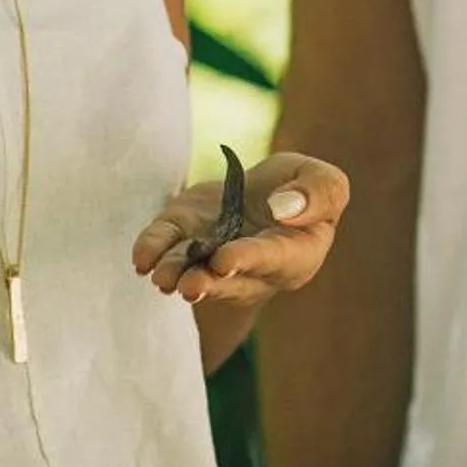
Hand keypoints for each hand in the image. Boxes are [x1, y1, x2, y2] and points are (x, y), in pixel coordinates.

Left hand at [131, 152, 349, 306]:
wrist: (263, 193)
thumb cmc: (301, 191)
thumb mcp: (324, 181)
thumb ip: (320, 193)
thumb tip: (283, 209)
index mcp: (295, 256)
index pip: (272, 260)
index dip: (248, 260)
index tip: (225, 260)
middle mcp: (250, 268)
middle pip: (228, 280)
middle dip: (206, 283)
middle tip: (187, 285)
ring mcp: (211, 255)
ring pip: (192, 269)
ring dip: (176, 274)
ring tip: (162, 278)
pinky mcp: (183, 237)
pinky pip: (166, 247)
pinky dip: (153, 251)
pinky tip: (142, 259)